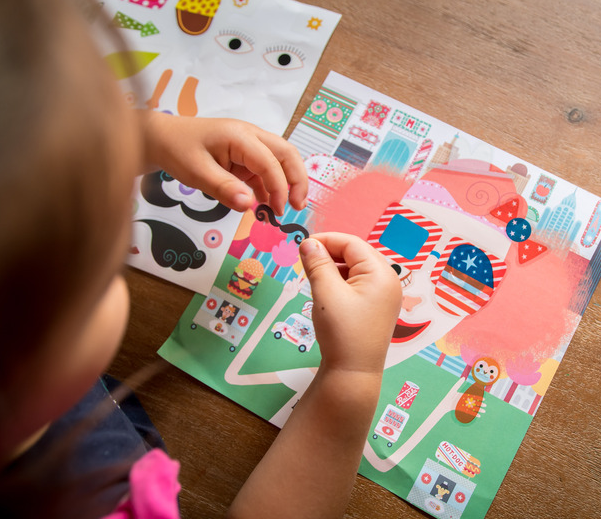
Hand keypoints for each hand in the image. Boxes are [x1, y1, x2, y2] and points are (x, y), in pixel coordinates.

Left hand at [142, 111, 307, 214]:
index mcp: (240, 136)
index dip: (279, 187)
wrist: (162, 138)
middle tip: (298, 206)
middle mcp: (250, 136)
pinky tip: (266, 205)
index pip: (270, 162)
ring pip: (280, 161)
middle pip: (287, 154)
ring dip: (287, 183)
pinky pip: (265, 170)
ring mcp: (249, 146)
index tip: (278, 210)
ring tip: (286, 209)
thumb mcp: (197, 172)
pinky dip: (270, 187)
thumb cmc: (178, 149)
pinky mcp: (245, 157)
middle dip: (297, 180)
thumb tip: (248, 205)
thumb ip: (224, 188)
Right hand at [299, 232, 402, 374]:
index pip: (352, 243)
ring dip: (333, 268)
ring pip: (355, 269)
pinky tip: (326, 291)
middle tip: (305, 263)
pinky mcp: (377, 308)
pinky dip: (340, 282)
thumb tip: (308, 243)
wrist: (353, 373)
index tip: (302, 245)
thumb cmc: (341, 331)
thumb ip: (317, 263)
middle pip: (356, 254)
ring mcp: (384, 296)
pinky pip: (358, 284)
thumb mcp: (326, 292)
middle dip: (329, 254)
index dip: (326, 240)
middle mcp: (388, 281)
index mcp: (381, 273)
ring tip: (314, 278)